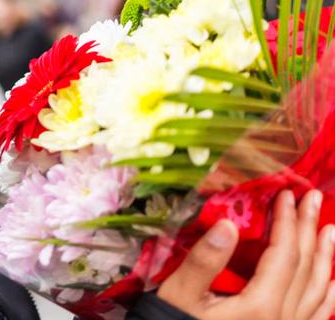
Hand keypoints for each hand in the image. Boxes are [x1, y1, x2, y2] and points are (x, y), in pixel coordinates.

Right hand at [158, 190, 334, 319]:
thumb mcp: (181, 295)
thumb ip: (204, 262)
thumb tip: (227, 224)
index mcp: (260, 306)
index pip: (284, 254)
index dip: (287, 221)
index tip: (286, 193)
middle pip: (306, 268)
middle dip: (310, 229)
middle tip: (314, 198)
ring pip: (319, 292)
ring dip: (326, 258)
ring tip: (330, 230)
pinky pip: (318, 317)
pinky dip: (330, 297)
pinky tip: (334, 284)